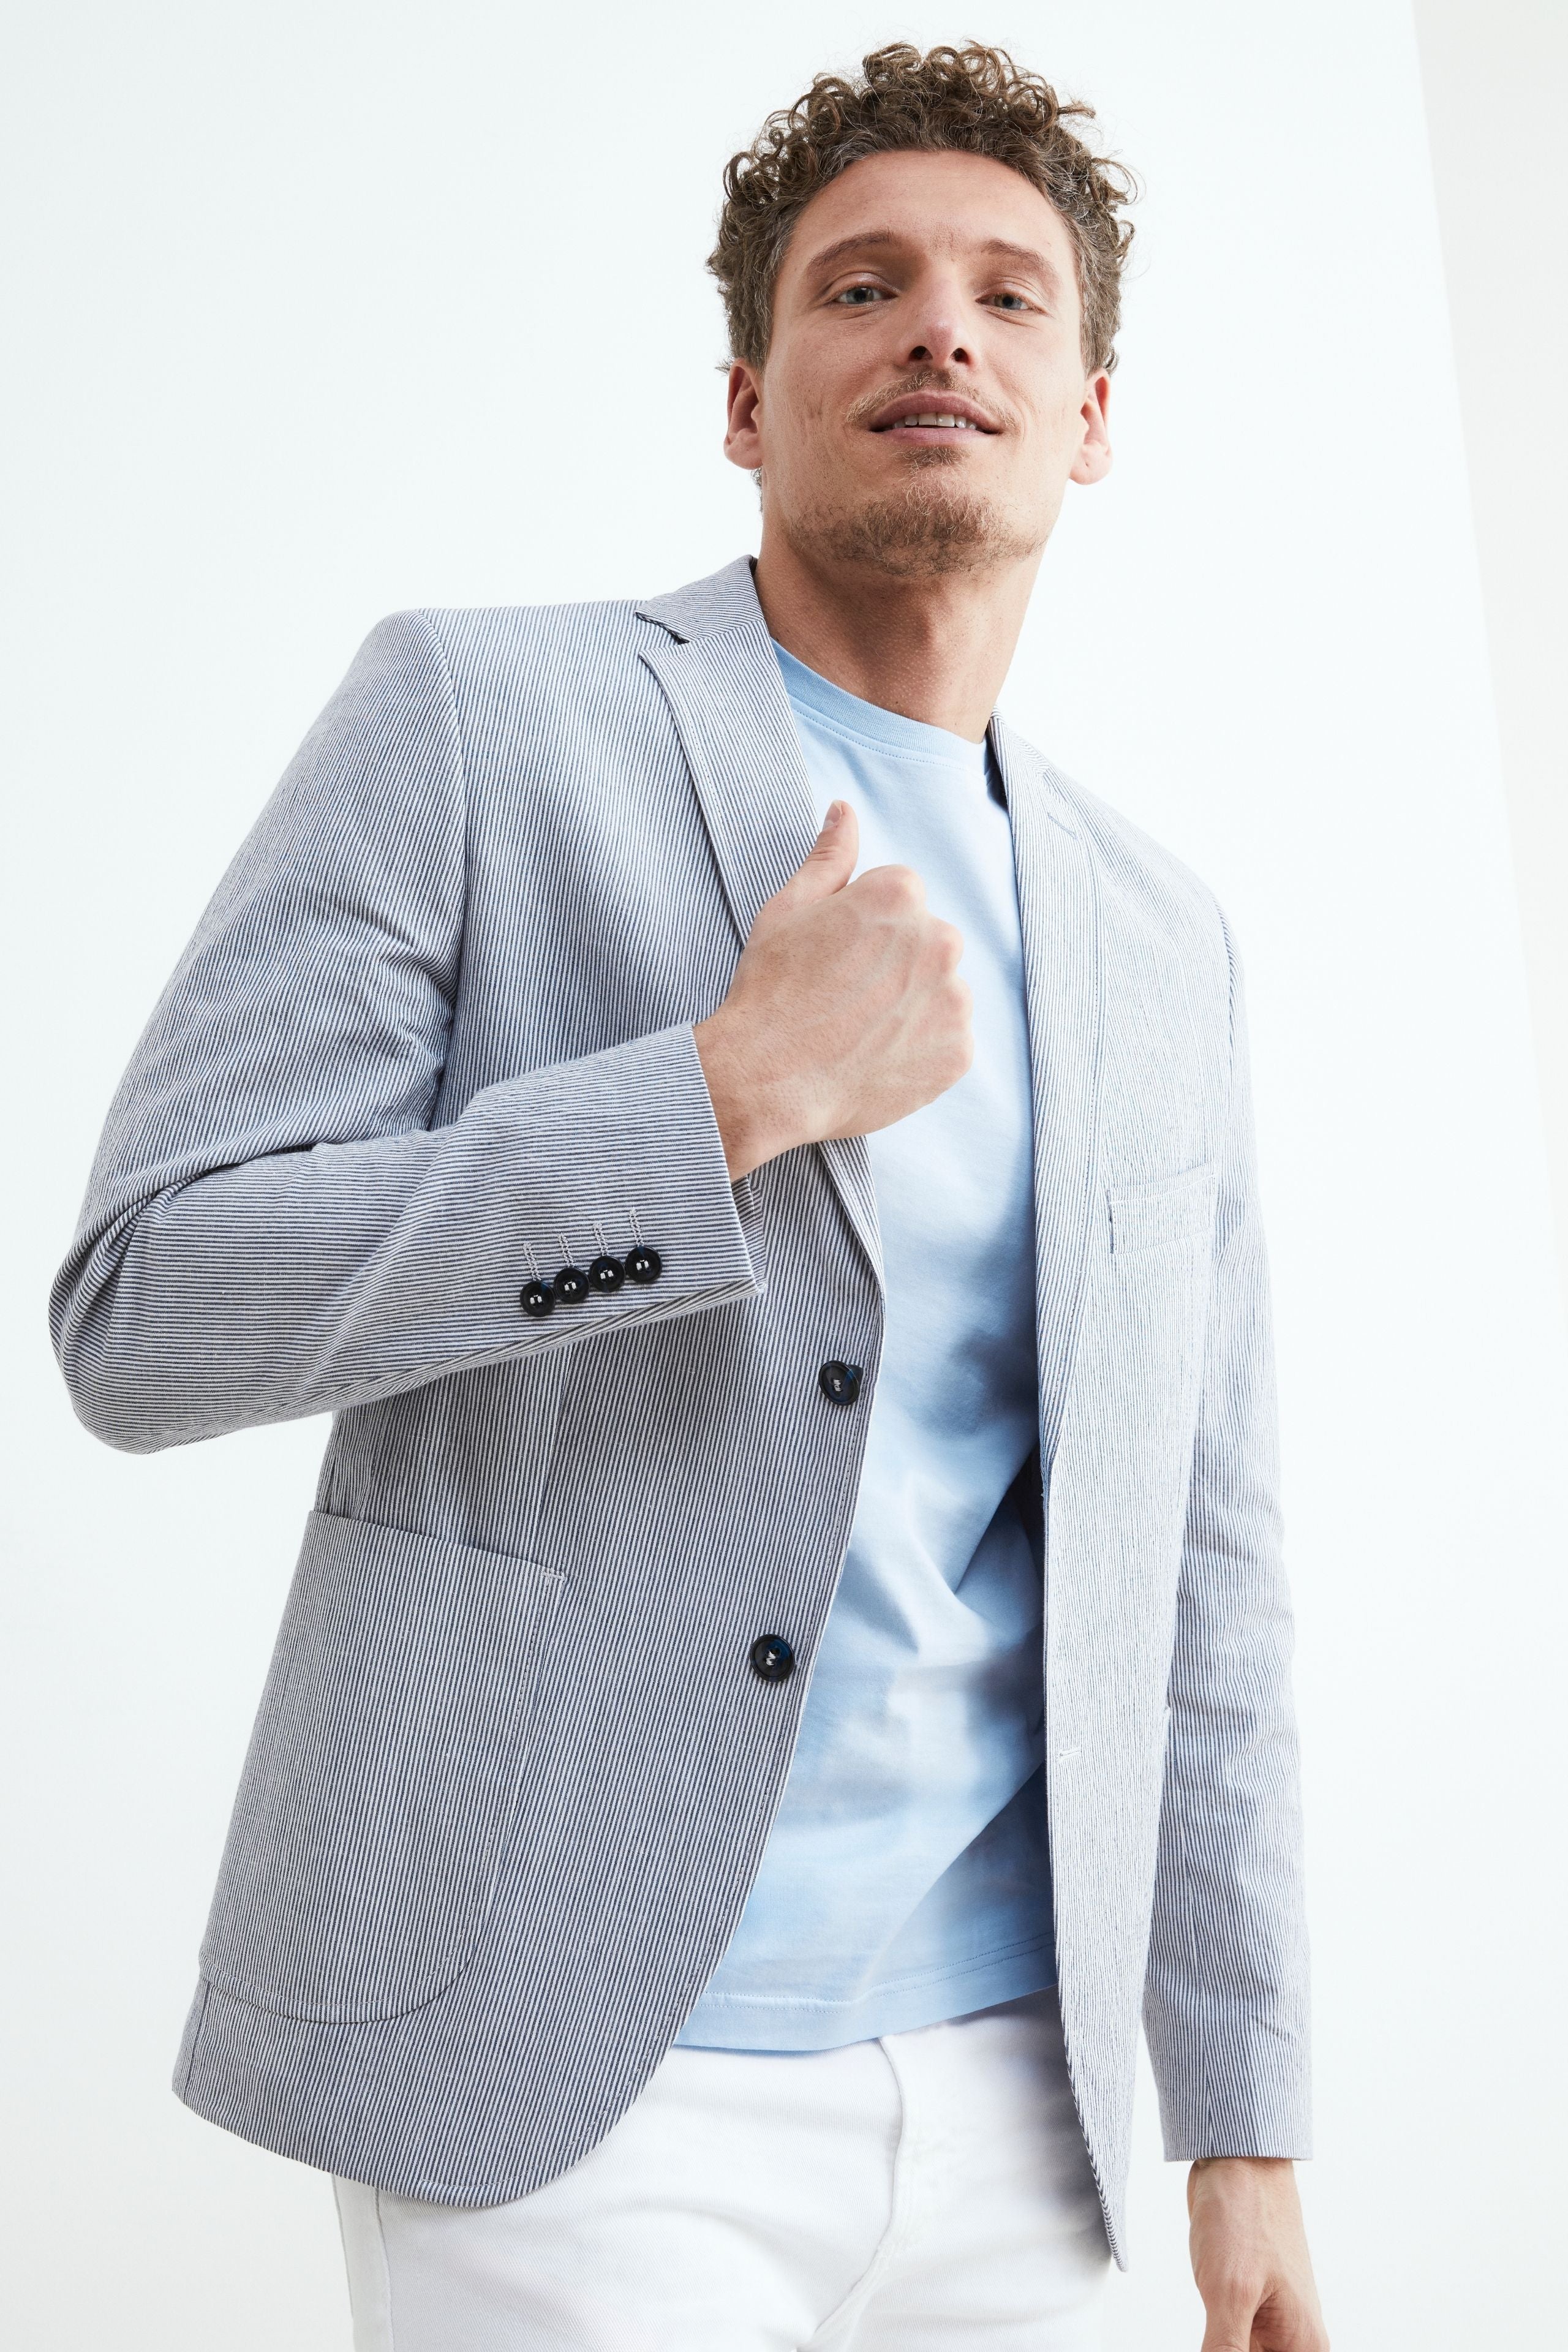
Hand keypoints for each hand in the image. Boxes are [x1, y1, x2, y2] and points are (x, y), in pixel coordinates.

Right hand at [694, 800, 971, 1179]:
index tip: (836, 960)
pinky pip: (948, 1041)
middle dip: (896, 964)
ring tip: (862, 1031)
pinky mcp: (959, 1051)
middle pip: (928, 943)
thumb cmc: (770, 992)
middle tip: (846, 999)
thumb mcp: (787, 910)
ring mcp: (955, 999)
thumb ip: (829, 857)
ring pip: (941, 992)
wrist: (766, 1081)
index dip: (864, 931)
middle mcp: (940, 940)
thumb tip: (845, 810)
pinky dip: (921, 1050)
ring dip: (912, 1006)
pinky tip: (878, 1057)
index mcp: (900, 894)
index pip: (902, 899)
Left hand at [1187, 2159, 1327, 2350]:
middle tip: (1212, 2334)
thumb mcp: (1229, 2293)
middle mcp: (1294, 2340)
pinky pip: (1232, 2342)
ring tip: (1212, 2319)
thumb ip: (1225, 2351)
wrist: (1236, 2160)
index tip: (1220, 2344)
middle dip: (1228, 2350)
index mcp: (1303, 2347)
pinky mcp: (1248, 2306)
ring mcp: (1270, 2322)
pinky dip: (1215, 2343)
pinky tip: (1206, 2329)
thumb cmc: (1244, 2214)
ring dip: (1220, 2346)